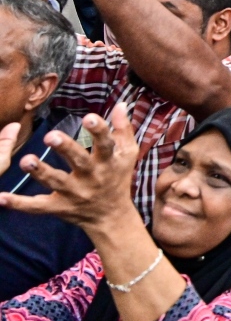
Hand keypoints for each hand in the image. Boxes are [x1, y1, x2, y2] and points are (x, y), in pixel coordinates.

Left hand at [0, 106, 138, 230]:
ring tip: (26, 160)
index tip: (89, 117)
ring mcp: (74, 194)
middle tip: (51, 136)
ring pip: (56, 182)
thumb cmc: (118, 177)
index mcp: (108, 161)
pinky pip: (38, 206)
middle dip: (65, 149)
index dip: (99, 130)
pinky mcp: (59, 207)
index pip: (105, 144)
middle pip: (79, 162)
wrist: (111, 216)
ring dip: (40, 172)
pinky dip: (20, 204)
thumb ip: (124, 129)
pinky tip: (2, 198)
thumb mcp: (128, 153)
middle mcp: (92, 177)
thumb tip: (121, 104)